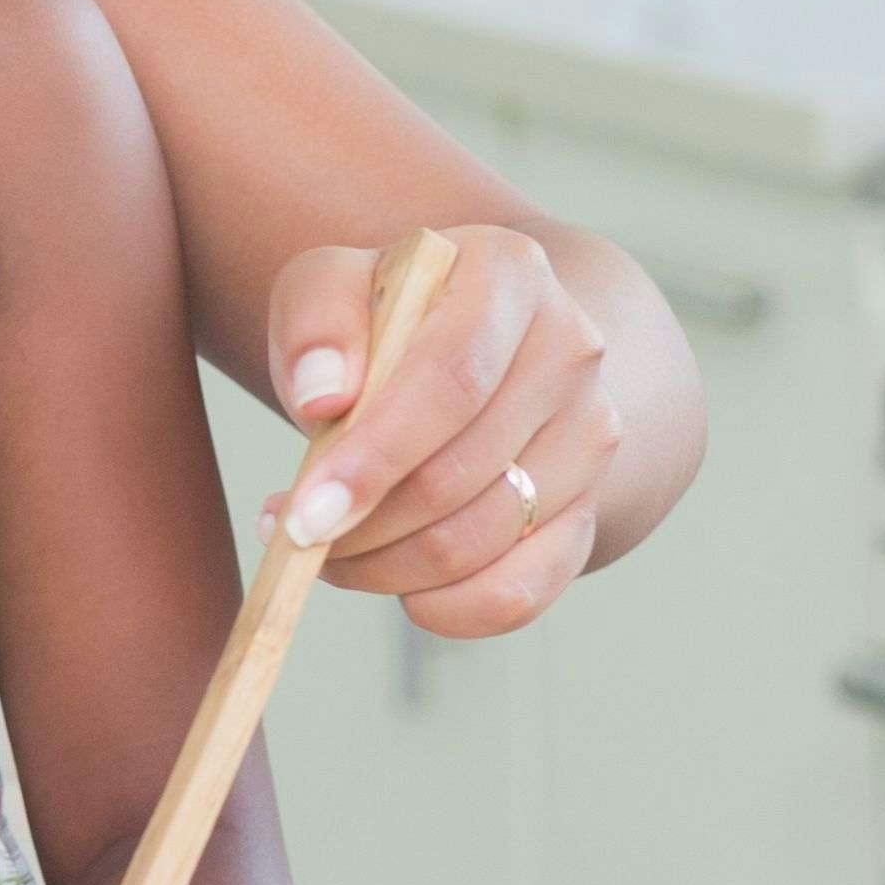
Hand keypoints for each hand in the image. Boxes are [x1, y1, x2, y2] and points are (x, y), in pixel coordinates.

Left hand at [262, 221, 623, 636]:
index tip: (303, 514)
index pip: (449, 379)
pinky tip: (395, 588)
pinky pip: (522, 591)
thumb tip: (323, 397)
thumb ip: (316, 324)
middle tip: (294, 534)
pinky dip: (447, 608)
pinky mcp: (589, 509)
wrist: (472, 347)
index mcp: (509, 275)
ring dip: (388, 566)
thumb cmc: (384, 318)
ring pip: (484, 538)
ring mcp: (591, 435)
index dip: (374, 456)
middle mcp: (572, 350)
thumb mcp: (331, 288)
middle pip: (461, 470)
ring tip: (328, 550)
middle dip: (362, 523)